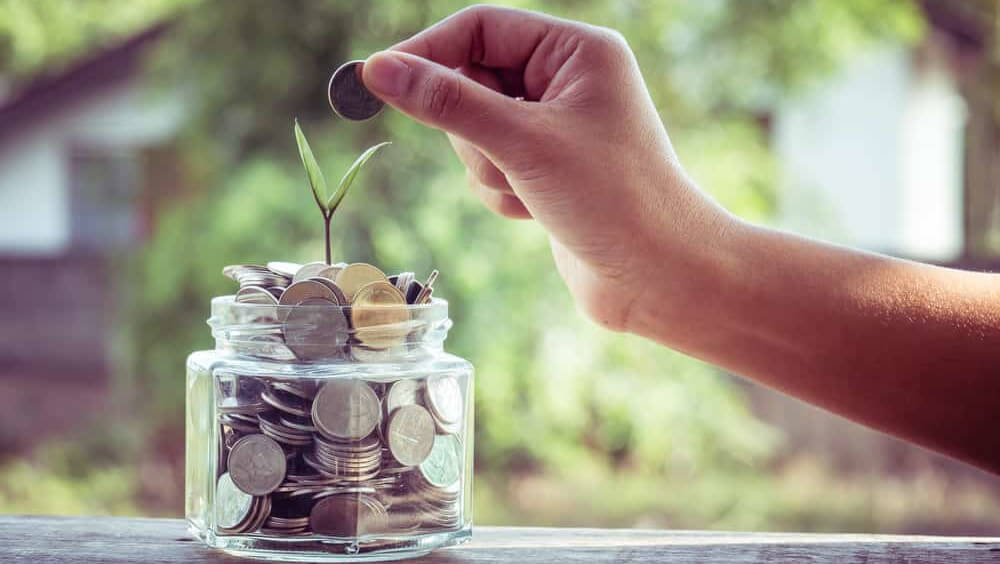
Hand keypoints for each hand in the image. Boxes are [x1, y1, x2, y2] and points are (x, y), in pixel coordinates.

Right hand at [362, 5, 732, 330]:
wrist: (659, 276)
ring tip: (533, 192)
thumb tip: (378, 71)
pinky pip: (491, 167)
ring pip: (476, 132)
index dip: (429, 52)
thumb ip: (446, 103)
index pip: (481, 28)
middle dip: (474, 132)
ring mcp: (556, 127)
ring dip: (489, 169)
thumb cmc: (611, 198)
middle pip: (472, 82)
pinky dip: (502, 193)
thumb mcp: (522, 143)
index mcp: (576, 51)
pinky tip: (538, 212)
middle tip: (503, 158)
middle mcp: (567, 82)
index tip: (378, 79)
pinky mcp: (547, 169)